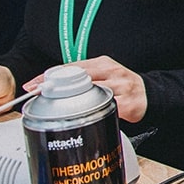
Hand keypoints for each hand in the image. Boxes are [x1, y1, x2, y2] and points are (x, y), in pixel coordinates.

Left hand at [24, 57, 147, 121]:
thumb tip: (52, 85)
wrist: (150, 94)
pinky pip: (106, 111)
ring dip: (72, 104)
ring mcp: (122, 88)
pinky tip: (85, 119)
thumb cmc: (122, 85)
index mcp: (104, 64)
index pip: (72, 67)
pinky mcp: (128, 104)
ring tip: (57, 111)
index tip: (33, 85)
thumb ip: (82, 77)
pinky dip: (93, 115)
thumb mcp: (103, 74)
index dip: (50, 76)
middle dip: (57, 90)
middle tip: (38, 97)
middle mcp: (113, 73)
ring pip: (92, 95)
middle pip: (79, 80)